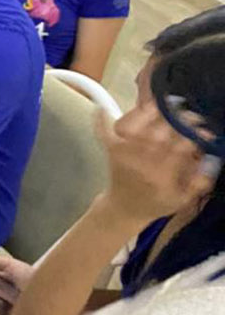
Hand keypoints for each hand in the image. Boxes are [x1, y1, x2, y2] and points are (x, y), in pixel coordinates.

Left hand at [95, 103, 216, 226]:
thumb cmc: (157, 202)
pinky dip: (101, 121)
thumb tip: (213, 158)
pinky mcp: (110, 151)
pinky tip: (103, 108)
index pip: (180, 148)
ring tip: (162, 105)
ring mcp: (123, 156)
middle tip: (187, 114)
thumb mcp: (184, 198)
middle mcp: (141, 164)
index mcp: (162, 176)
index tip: (203, 130)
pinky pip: (103, 133)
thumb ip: (200, 181)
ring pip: (133, 129)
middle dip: (175, 120)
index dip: (193, 135)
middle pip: (157, 135)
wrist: (124, 209)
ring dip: (147, 113)